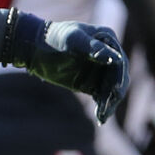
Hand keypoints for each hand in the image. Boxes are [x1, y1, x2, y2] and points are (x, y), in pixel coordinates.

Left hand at [5, 12, 128, 122]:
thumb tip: (114, 58)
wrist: (35, 48)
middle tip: (109, 106)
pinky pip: (101, 96)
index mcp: (108, 40)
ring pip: (111, 89)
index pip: (119, 60)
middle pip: (118, 77)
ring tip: (103, 116)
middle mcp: (108, 55)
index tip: (116, 89)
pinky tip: (100, 117)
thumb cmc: (54, 37)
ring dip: (110, 103)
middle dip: (115, 92)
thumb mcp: (72, 39)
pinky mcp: (91, 83)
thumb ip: (93, 48)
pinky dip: (102, 107)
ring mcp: (100, 70)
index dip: (119, 75)